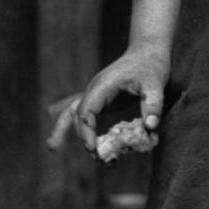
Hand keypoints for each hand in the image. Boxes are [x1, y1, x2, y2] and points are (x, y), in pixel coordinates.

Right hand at [46, 40, 172, 155]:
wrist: (147, 50)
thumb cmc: (152, 66)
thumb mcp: (156, 84)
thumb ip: (153, 105)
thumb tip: (150, 127)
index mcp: (102, 86)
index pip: (86, 111)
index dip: (86, 131)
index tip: (92, 149)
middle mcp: (94, 90)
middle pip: (77, 115)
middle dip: (82, 137)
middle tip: (95, 157)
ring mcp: (95, 94)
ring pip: (71, 112)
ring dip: (62, 129)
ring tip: (52, 147)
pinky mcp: (100, 99)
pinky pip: (82, 113)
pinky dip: (74, 124)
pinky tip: (61, 133)